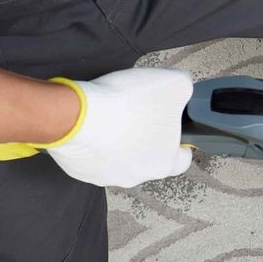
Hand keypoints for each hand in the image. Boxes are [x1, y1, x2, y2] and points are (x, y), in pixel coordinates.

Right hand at [0, 68, 194, 187]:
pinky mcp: (80, 171)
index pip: (181, 159)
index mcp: (163, 163)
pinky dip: (93, 142)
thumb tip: (182, 90)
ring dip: (117, 140)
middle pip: (147, 157)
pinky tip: (91, 122)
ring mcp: (105, 177)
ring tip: (111, 115)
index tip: (173, 125)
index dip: (179, 140)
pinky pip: (92, 156)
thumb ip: (185, 89)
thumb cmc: (129, 105)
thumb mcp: (174, 84)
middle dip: (144, 136)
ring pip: (118, 158)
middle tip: (137, 112)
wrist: (77, 116)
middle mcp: (136, 177)